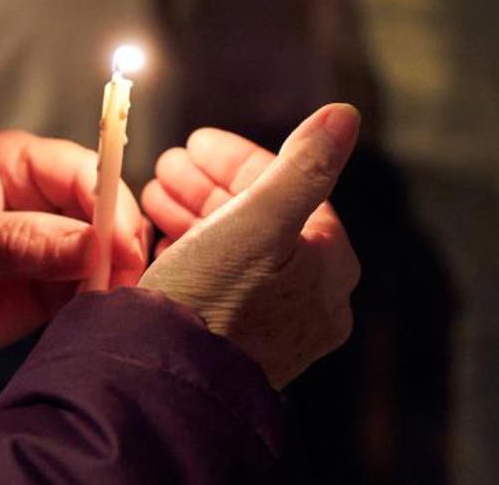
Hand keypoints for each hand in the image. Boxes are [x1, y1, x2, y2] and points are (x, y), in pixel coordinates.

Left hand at [0, 131, 147, 363]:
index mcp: (17, 162)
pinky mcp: (60, 282)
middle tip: (123, 279)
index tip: (122, 243)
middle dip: (121, 242)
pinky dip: (107, 298)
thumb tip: (93, 245)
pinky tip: (103, 313)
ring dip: (119, 273)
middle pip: (108, 208)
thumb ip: (23, 242)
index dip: (109, 203)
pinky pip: (100, 285)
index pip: (83, 169)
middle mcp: (44, 195)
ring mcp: (55, 240)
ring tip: (112, 301)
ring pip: (111, 248)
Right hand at [139, 104, 361, 387]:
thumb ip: (303, 166)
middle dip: (210, 184)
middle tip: (169, 163)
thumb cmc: (215, 302)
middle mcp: (307, 302)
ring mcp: (268, 325)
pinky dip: (188, 248)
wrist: (166, 382)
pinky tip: (159, 235)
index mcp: (327, 269)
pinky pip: (215, 279)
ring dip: (194, 211)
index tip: (197, 140)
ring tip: (154, 193)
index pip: (291, 189)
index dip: (239, 158)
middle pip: (260, 217)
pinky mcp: (230, 341)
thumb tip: (344, 116)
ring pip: (234, 247)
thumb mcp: (260, 221)